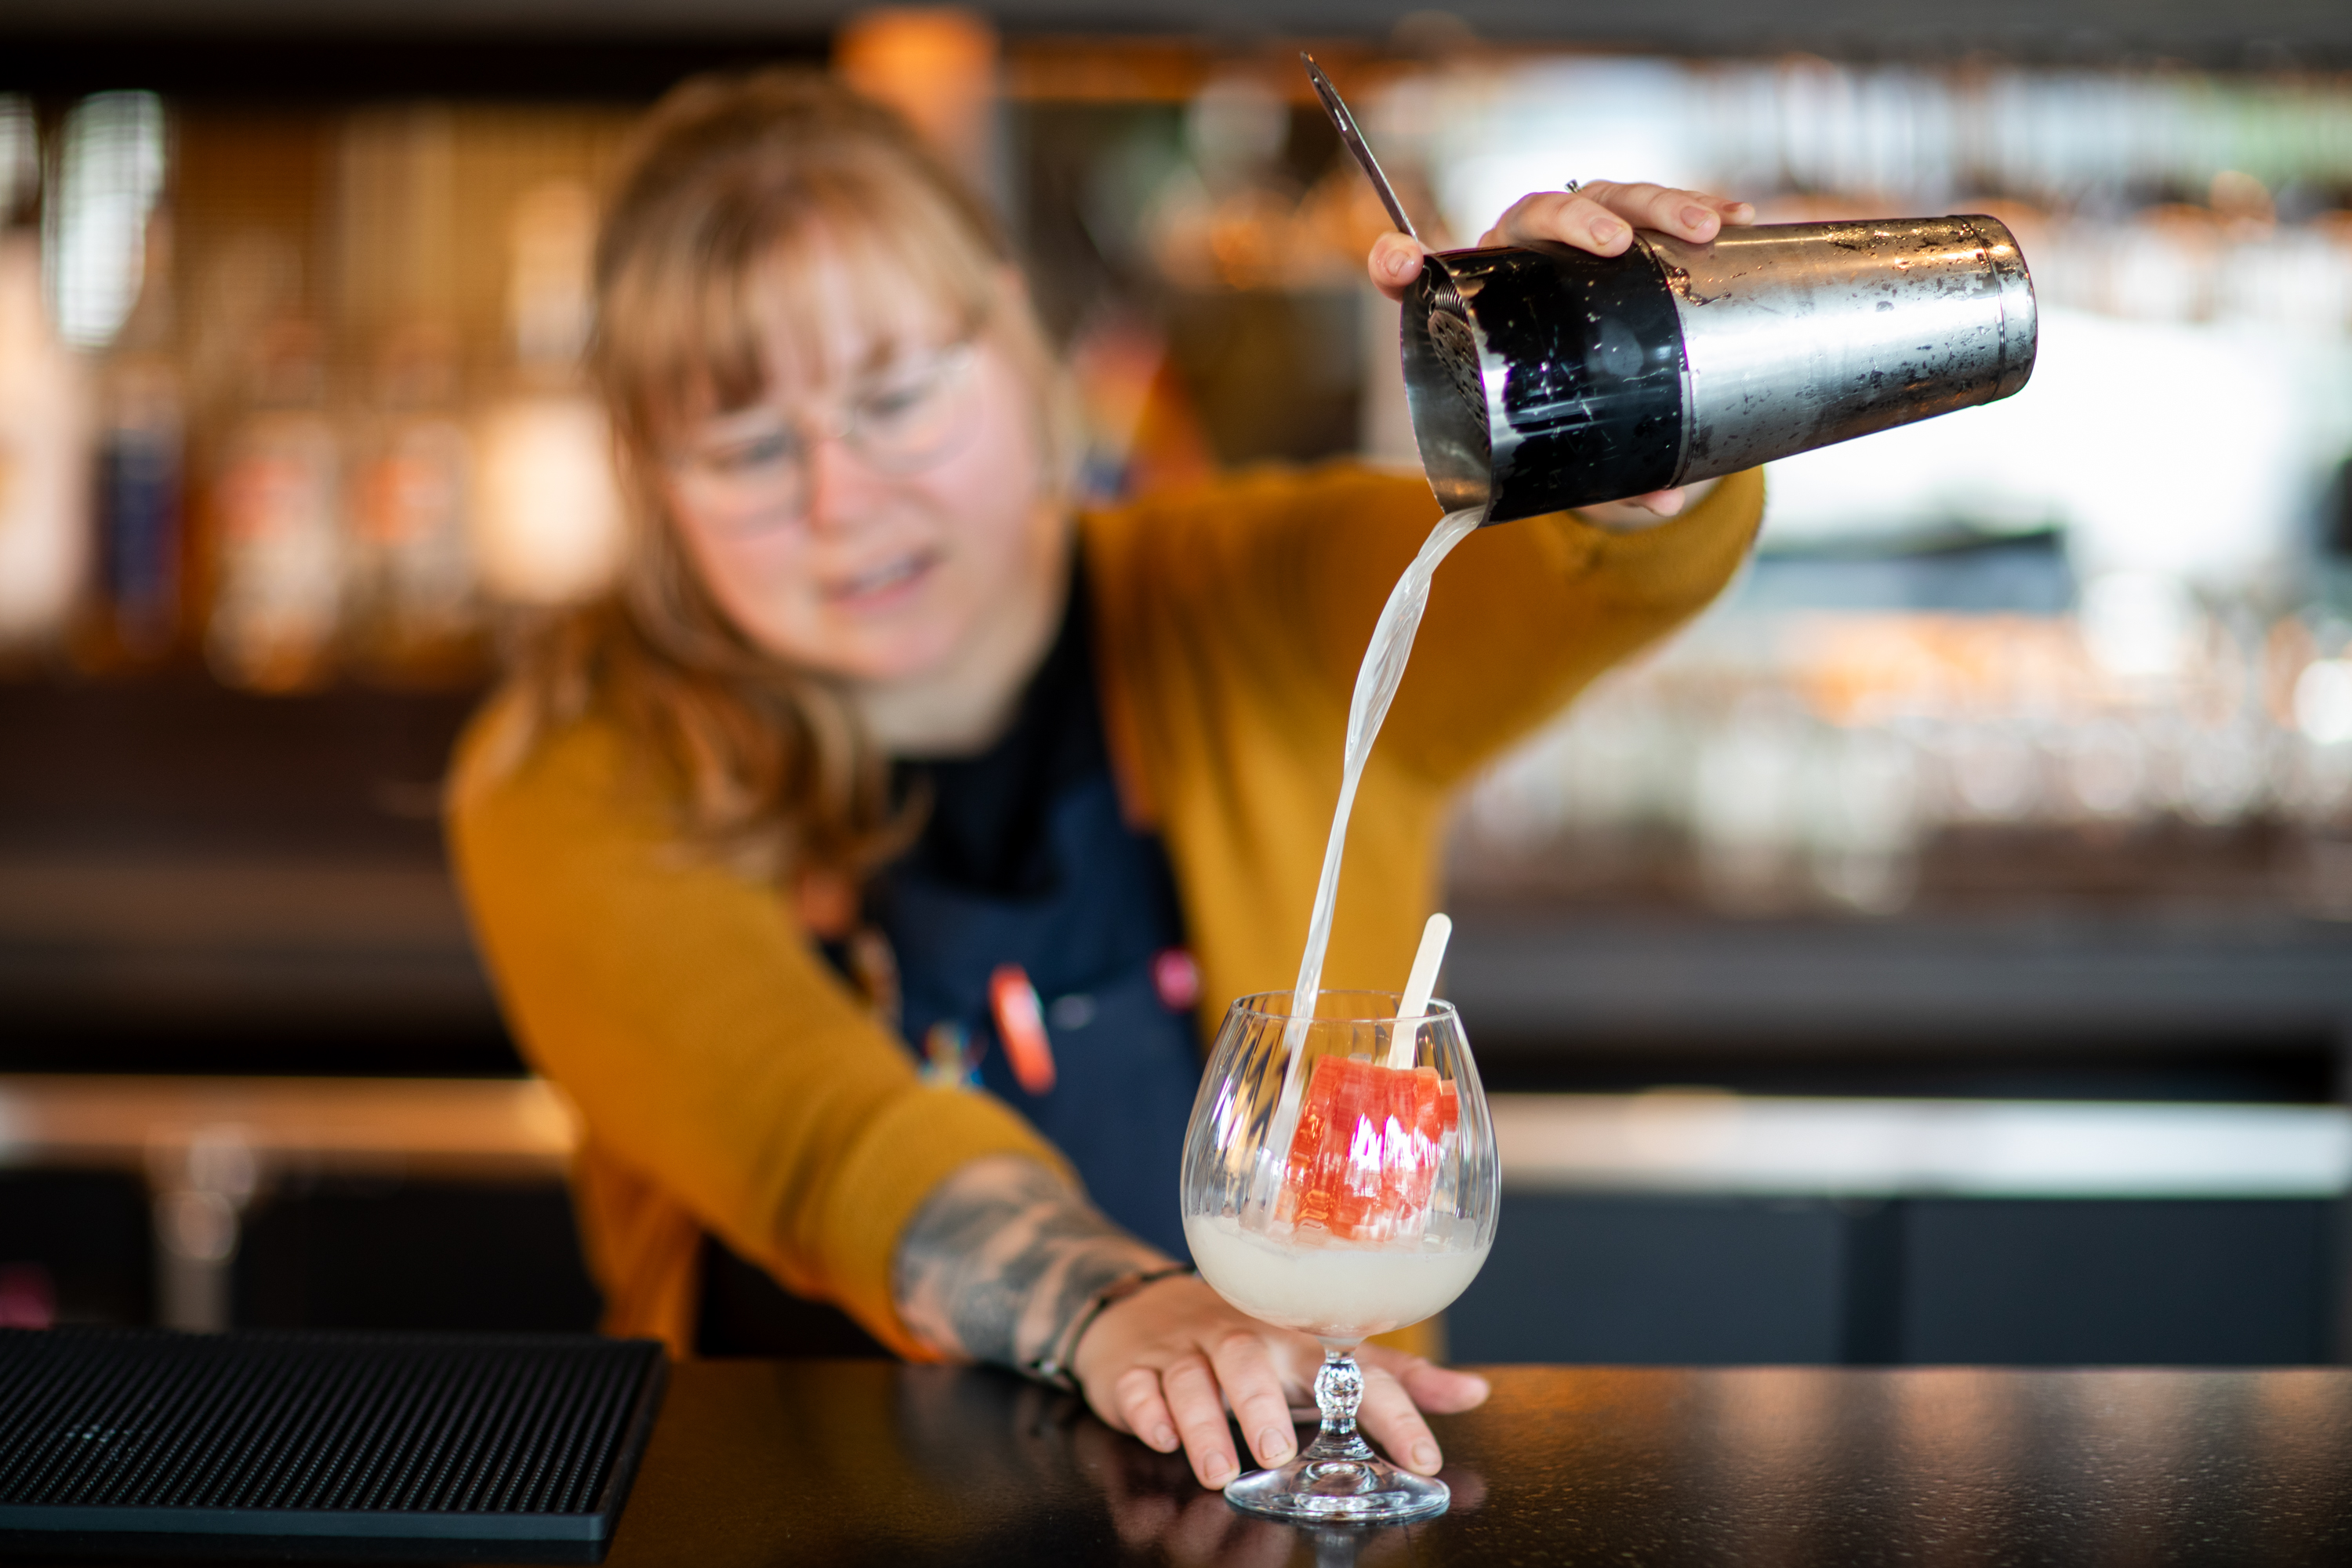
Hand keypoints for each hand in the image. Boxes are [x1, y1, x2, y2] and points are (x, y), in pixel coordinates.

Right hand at [1069, 1272, 1490, 1490]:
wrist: (1144, 1310)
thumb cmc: (1249, 1343)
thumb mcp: (1321, 1358)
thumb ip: (1393, 1382)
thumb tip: (1475, 1393)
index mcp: (1297, 1339)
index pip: (1352, 1369)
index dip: (1392, 1410)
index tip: (1423, 1457)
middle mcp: (1242, 1338)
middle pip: (1251, 1359)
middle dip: (1263, 1405)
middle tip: (1277, 1452)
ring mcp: (1183, 1350)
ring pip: (1192, 1376)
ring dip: (1205, 1422)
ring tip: (1219, 1471)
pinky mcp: (1133, 1368)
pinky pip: (1137, 1385)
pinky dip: (1146, 1409)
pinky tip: (1159, 1433)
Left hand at [1367, 179, 1754, 525]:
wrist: (1600, 387)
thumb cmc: (1566, 417)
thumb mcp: (1575, 455)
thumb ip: (1607, 477)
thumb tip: (1665, 500)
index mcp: (1479, 306)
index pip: (1425, 274)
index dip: (1401, 263)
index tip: (1400, 263)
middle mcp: (1520, 257)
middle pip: (1535, 214)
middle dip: (1576, 218)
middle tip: (1616, 244)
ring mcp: (1577, 237)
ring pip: (1606, 196)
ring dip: (1654, 203)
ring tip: (1702, 229)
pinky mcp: (1629, 229)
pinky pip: (1659, 208)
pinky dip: (1696, 204)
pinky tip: (1735, 217)